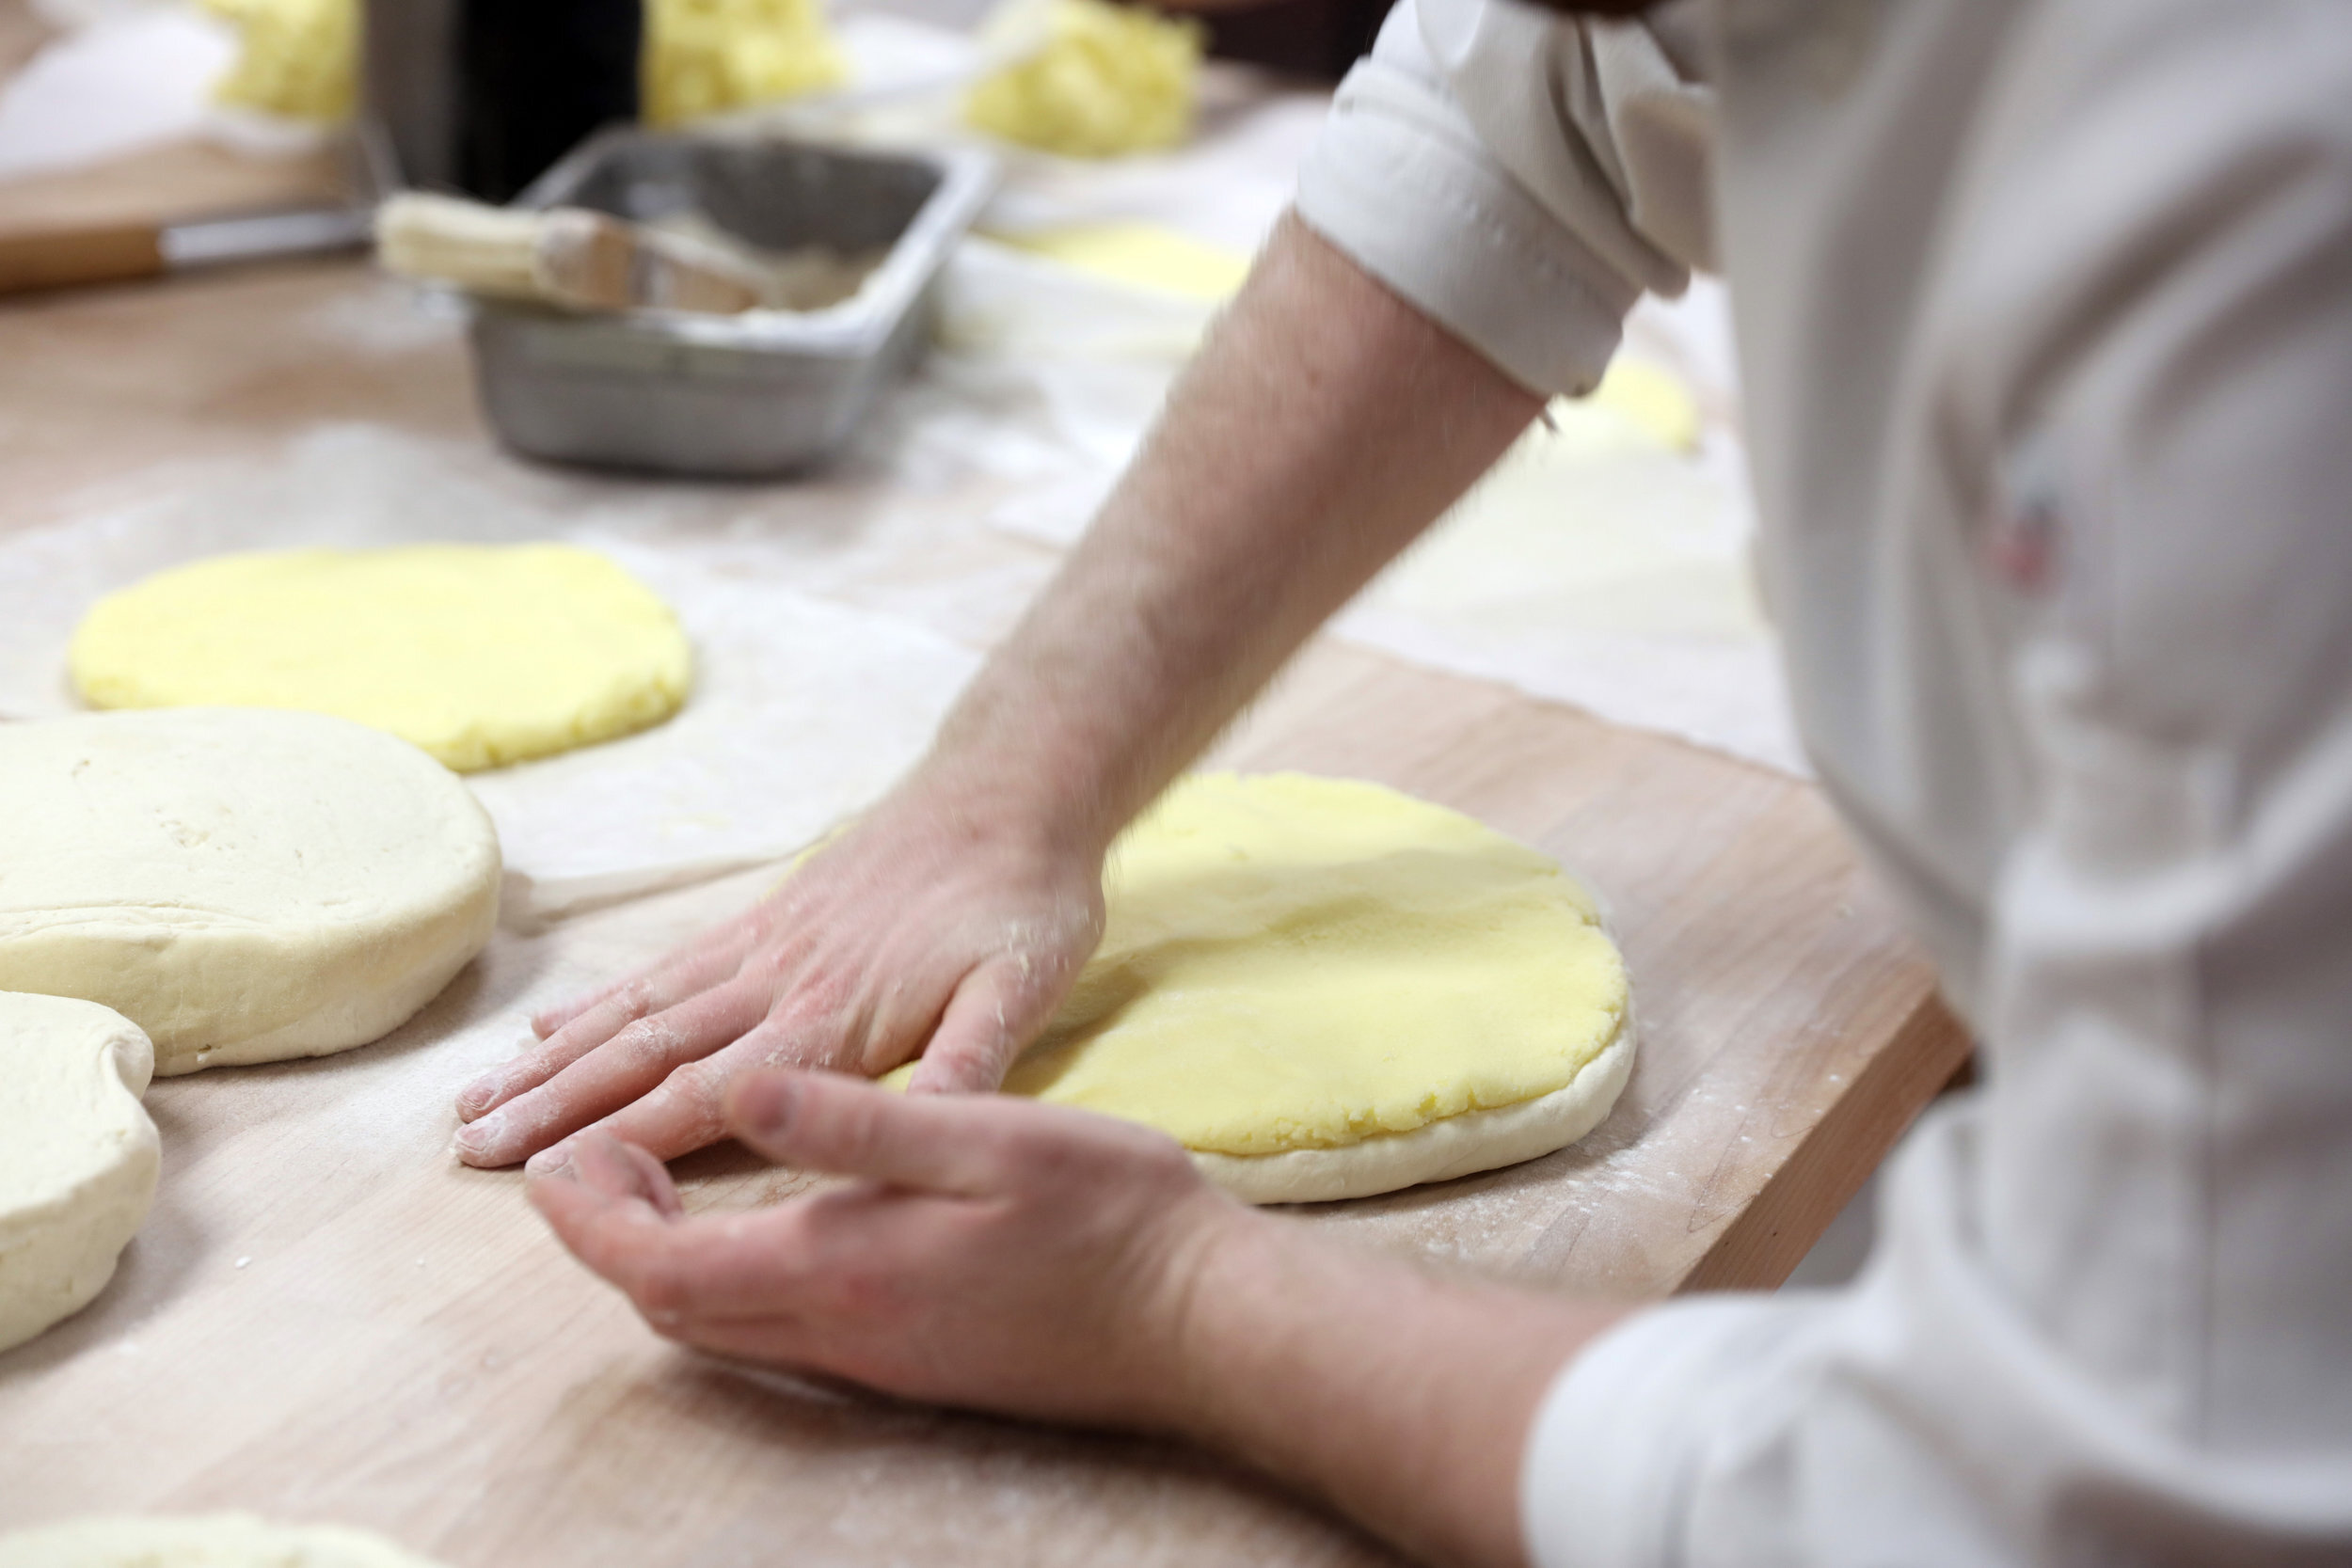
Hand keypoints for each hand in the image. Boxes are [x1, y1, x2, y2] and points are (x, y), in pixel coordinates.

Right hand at [452, 787, 1105, 1170]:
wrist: (1011, 795)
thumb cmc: (1023, 908)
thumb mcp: (1019, 993)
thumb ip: (967, 1066)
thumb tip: (922, 1140)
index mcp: (831, 1023)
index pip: (704, 1096)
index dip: (620, 1139)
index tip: (542, 1179)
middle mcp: (777, 985)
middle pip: (646, 1054)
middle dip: (555, 1106)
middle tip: (465, 1148)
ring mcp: (763, 949)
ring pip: (639, 1011)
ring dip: (556, 1059)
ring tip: (474, 1099)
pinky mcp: (766, 921)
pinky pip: (667, 966)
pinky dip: (604, 999)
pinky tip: (553, 1024)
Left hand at [527, 1069, 1244, 1427]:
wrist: (1201, 1323)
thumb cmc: (1108, 1216)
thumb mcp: (988, 1138)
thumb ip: (859, 1120)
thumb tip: (745, 1087)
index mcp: (839, 1269)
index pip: (657, 1264)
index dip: (588, 1216)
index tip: (555, 1160)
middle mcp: (839, 1333)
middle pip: (672, 1307)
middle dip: (609, 1238)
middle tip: (590, 1158)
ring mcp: (876, 1360)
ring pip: (723, 1326)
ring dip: (665, 1262)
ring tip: (659, 1182)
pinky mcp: (912, 1363)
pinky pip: (778, 1332)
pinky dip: (727, 1279)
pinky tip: (763, 1226)